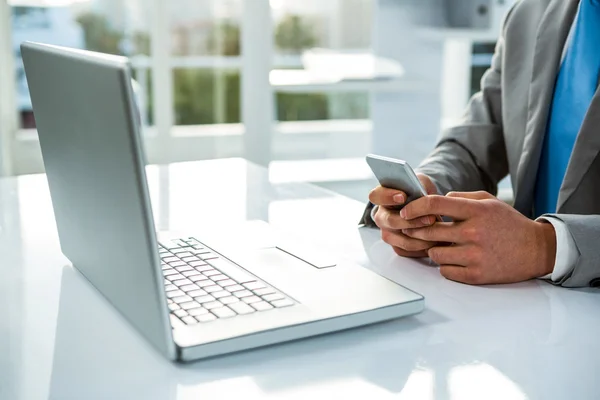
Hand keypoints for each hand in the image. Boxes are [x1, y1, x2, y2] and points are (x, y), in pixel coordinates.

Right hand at [369, 174, 438, 257]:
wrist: (426, 206)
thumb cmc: (420, 192)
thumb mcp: (420, 182)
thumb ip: (419, 185)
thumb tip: (423, 196)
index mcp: (382, 197)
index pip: (375, 196)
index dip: (387, 197)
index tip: (403, 196)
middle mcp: (381, 216)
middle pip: (389, 221)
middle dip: (412, 221)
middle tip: (430, 218)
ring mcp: (387, 232)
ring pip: (398, 239)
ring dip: (420, 237)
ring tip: (438, 233)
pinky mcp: (396, 246)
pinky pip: (406, 250)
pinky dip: (422, 248)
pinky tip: (435, 242)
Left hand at [401, 191, 556, 284]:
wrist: (536, 250)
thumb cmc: (508, 223)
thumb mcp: (488, 202)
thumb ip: (460, 198)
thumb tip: (436, 200)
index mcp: (476, 211)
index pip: (435, 204)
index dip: (414, 207)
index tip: (405, 212)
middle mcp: (474, 232)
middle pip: (429, 231)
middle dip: (418, 231)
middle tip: (416, 232)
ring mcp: (475, 256)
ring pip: (434, 254)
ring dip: (434, 250)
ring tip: (445, 246)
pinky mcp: (476, 275)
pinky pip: (445, 271)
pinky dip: (446, 266)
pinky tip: (455, 259)